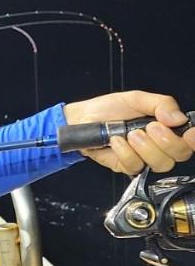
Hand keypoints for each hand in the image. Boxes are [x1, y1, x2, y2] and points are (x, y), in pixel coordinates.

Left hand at [62, 91, 194, 174]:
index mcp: (167, 127)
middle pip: (180, 154)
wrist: (82, 119)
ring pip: (160, 163)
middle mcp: (159, 144)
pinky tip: (116, 141)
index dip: (193, 139)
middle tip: (149, 127)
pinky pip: (135, 166)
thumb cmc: (108, 109)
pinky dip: (125, 152)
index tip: (187, 133)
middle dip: (165, 141)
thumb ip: (161, 104)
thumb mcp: (136, 99)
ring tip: (129, 133)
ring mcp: (144, 158)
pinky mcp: (128, 166)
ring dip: (144, 147)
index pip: (189, 140)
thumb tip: (178, 118)